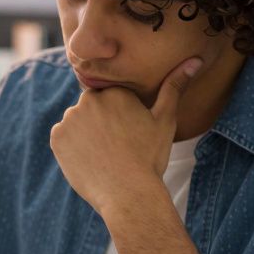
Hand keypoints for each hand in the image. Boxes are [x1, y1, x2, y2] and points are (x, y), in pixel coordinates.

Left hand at [50, 57, 202, 215]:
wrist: (128, 193)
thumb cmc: (150, 157)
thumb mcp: (165, 120)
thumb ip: (174, 87)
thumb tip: (195, 59)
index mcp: (115, 91)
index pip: (111, 99)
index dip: (120, 119)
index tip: (127, 136)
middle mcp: (90, 99)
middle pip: (92, 109)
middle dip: (101, 124)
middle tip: (116, 147)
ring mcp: (70, 118)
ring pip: (77, 123)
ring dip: (85, 135)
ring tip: (103, 155)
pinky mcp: (57, 137)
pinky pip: (63, 138)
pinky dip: (72, 148)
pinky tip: (89, 160)